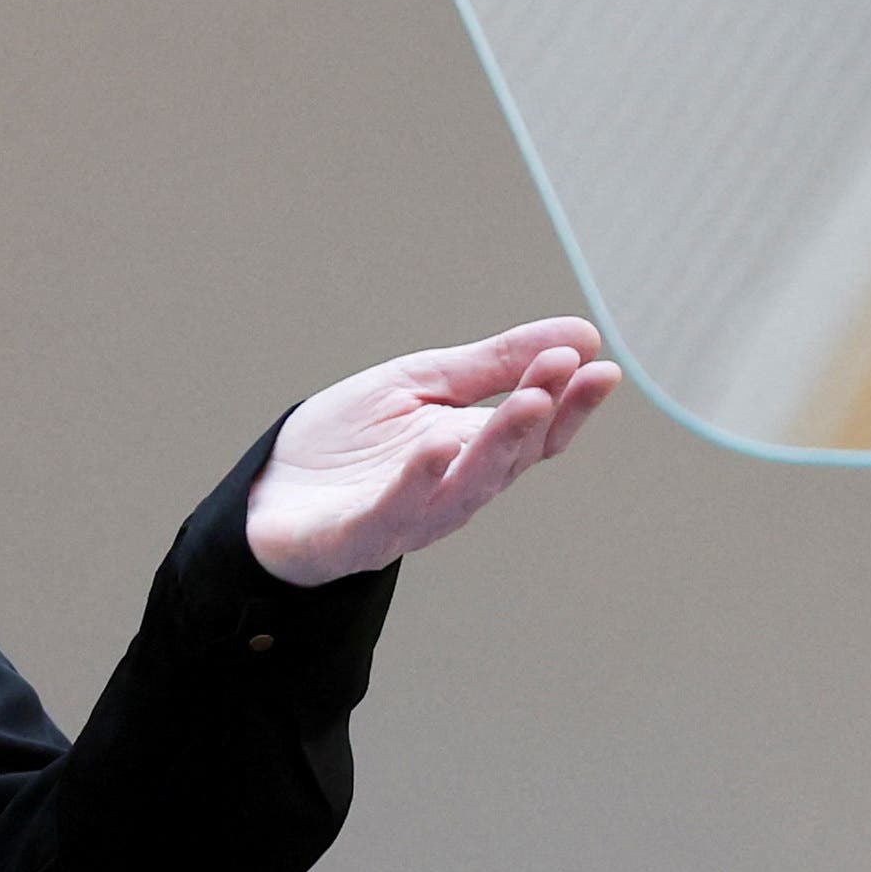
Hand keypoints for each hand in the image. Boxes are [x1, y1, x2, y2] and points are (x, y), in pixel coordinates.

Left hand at [243, 317, 620, 584]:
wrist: (269, 491)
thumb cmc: (348, 441)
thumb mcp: (422, 382)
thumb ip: (492, 363)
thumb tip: (581, 334)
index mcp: (471, 453)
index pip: (536, 433)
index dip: (571, 404)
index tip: (601, 365)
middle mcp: (448, 491)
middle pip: (507, 459)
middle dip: (539, 415)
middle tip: (564, 373)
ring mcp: (404, 518)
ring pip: (463, 490)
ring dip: (496, 445)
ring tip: (525, 401)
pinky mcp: (353, 537)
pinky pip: (390, 513)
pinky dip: (415, 483)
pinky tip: (437, 446)